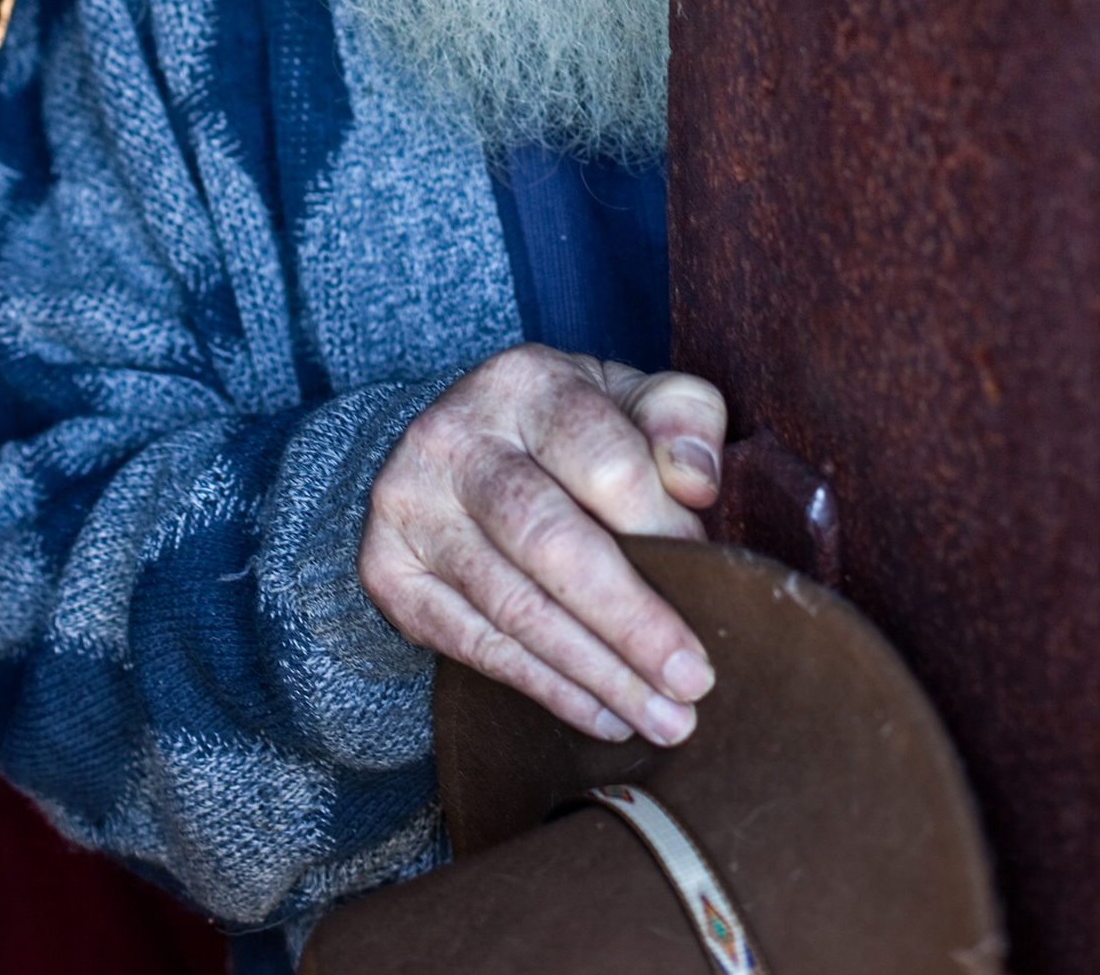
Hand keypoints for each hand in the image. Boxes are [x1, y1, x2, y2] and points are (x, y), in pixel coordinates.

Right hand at [358, 345, 727, 746]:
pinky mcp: (387, 571)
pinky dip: (546, 688)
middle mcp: (453, 436)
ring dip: (596, 673)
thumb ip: (681, 420)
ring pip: (512, 606)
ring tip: (662, 718)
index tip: (712, 579)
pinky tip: (602, 714)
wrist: (455, 447)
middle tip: (693, 681)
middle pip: (548, 540)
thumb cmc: (571, 431)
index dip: (663, 528)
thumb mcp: (630, 399)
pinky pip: (474, 645)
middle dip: (629, 621)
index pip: (602, 459)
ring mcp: (409, 504)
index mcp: (524, 382)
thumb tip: (696, 484)